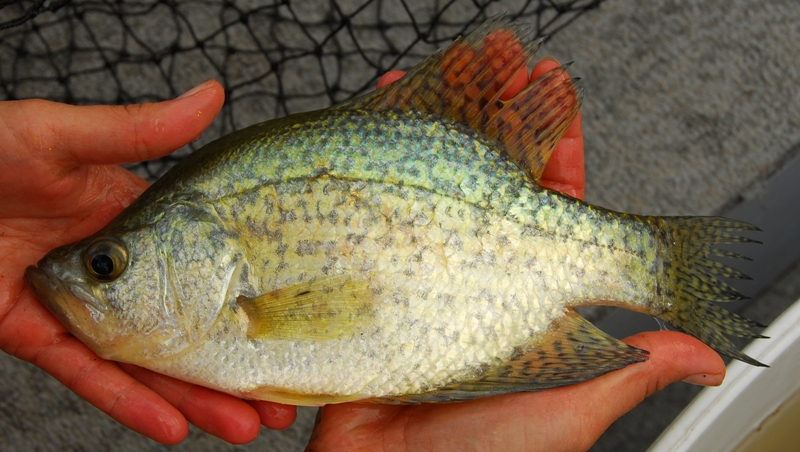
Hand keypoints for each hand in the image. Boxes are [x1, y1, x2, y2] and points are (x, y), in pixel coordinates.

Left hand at [0, 81, 295, 443]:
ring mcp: (75, 309)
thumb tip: (212, 95)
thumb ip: (138, 130)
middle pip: (181, 328)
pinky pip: (86, 376)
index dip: (244, 299)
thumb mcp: (62, 136)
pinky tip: (171, 427)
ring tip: (243, 426)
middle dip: (229, 366)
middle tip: (276, 402)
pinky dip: (127, 402)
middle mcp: (111, 274)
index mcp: (128, 224)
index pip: (199, 268)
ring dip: (192, 397)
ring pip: (143, 363)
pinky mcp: (33, 336)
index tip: (286, 323)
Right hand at [305, 60, 726, 451]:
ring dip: (430, 128)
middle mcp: (470, 278)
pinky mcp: (364, 286)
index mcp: (522, 297)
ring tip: (435, 72)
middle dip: (492, 117)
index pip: (550, 212)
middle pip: (486, 181)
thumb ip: (627, 368)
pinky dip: (364, 168)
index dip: (558, 156)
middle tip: (497, 63)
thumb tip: (702, 356)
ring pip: (427, 187)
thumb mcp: (566, 408)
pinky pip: (363, 217)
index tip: (558, 104)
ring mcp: (415, 277)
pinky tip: (366, 127)